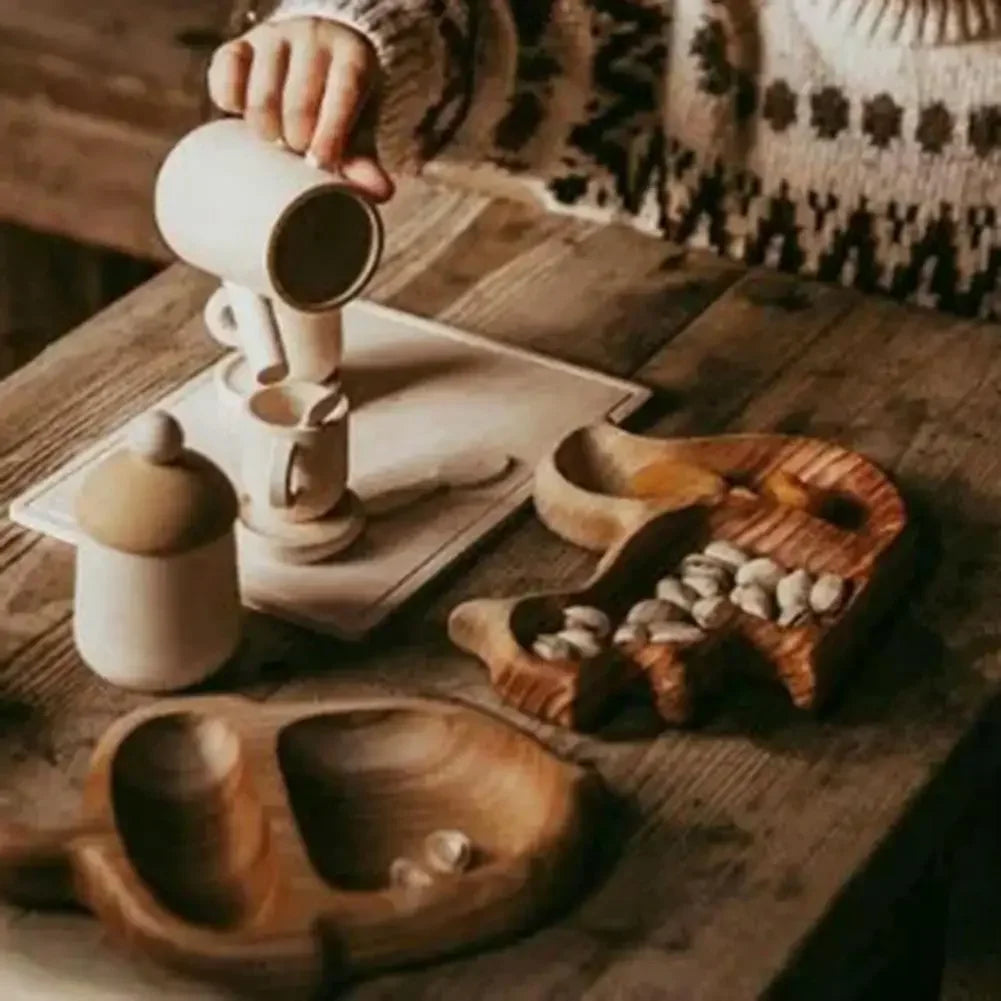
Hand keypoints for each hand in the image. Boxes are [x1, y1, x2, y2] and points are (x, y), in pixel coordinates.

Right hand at [207, 17, 393, 201]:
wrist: (312, 63)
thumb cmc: (337, 105)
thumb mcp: (357, 128)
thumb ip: (364, 161)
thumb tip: (381, 193)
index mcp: (352, 56)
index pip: (344, 90)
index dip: (332, 131)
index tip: (319, 162)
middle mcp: (314, 38)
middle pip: (300, 99)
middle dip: (296, 138)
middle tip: (297, 152)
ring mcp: (274, 38)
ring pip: (261, 93)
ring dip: (265, 128)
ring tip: (274, 140)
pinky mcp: (239, 44)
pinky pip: (226, 73)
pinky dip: (230, 101)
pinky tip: (240, 115)